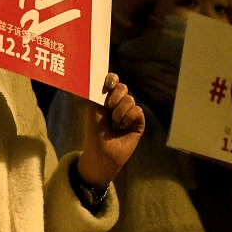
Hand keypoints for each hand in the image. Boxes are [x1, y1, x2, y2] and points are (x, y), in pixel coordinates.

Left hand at [76, 73, 144, 188]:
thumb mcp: (93, 110)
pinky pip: (137, 110)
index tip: (109, 84)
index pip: (113, 81)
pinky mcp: (138, 122)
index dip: (112, 79)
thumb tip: (106, 79)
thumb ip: (100, 94)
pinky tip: (123, 127)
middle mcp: (119, 104)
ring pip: (130, 99)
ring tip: (114, 124)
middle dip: (115, 96)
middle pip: (123, 87)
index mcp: (107, 98)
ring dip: (119, 112)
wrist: (101, 153)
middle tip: (108, 107)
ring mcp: (129, 112)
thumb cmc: (94, 132)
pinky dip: (128, 118)